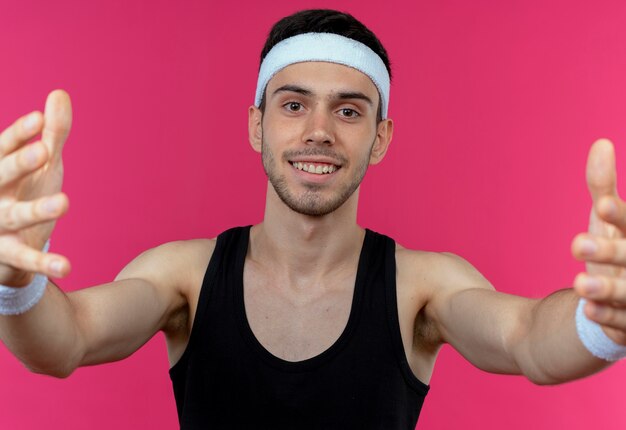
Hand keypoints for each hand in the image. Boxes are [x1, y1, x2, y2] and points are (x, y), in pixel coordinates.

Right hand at [0, 90, 71, 284]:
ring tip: (65, 201)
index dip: (18, 135)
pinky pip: (26, 259)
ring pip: (15, 216)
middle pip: (1, 176)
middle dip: (19, 163)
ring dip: (38, 209)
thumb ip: (53, 134)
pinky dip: (45, 262)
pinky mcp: (8, 254)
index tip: (37, 119)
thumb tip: (59, 93)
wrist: (5, 244)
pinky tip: (67, 266)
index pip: (3, 149)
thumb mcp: (43, 164)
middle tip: (44, 151)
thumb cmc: (24, 192)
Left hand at [572, 139, 625, 342]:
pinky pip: (625, 325)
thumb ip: (602, 187)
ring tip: (579, 283)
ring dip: (607, 288)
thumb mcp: (608, 220)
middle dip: (608, 251)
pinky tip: (587, 310)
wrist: (622, 298)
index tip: (599, 205)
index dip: (619, 216)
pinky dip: (609, 318)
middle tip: (576, 243)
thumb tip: (600, 143)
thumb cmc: (617, 250)